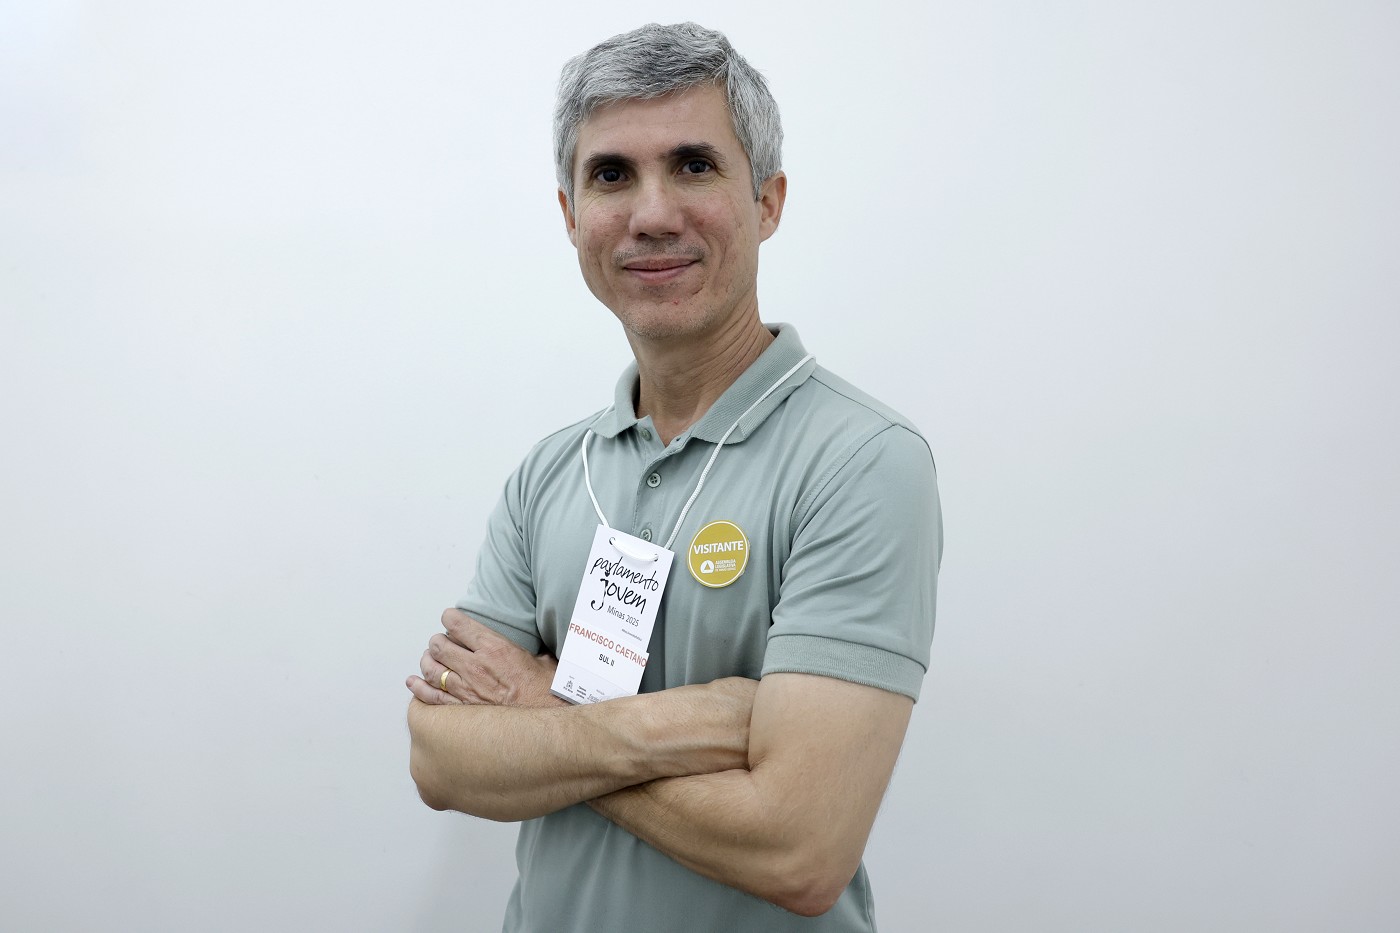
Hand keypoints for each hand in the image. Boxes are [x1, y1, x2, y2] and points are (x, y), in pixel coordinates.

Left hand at [406, 609, 566, 708]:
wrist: (545, 731)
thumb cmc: (548, 699)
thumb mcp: (545, 664)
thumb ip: (533, 654)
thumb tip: (537, 652)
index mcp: (496, 650)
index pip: (460, 625)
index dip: (451, 618)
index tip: (450, 618)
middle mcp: (476, 668)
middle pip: (440, 645)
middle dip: (438, 641)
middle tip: (441, 641)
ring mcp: (465, 691)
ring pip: (431, 669)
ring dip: (428, 661)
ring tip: (429, 658)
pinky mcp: (461, 713)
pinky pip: (430, 698)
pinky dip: (419, 688)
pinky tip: (415, 682)